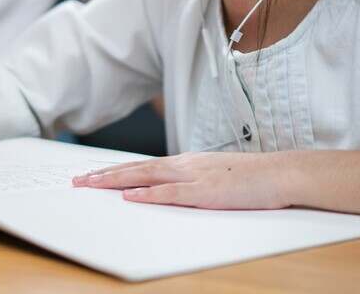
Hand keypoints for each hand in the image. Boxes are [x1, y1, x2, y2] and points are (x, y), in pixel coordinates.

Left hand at [72, 152, 290, 209]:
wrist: (280, 173)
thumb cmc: (251, 179)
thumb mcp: (214, 176)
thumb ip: (190, 181)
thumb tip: (167, 191)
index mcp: (186, 163)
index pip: (142, 166)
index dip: (115, 171)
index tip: (92, 175)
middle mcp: (184, 165)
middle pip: (136, 168)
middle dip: (104, 175)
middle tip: (79, 181)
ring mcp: (194, 177)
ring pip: (146, 176)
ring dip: (116, 181)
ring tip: (92, 185)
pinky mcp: (206, 192)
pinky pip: (171, 193)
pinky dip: (149, 194)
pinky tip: (130, 197)